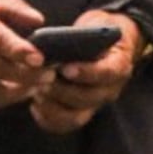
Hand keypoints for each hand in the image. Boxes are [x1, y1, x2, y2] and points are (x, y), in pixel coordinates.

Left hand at [29, 9, 144, 135]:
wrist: (101, 46)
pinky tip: (34, 106)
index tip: (65, 68)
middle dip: (61, 91)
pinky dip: (47, 118)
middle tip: (40, 81)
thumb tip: (52, 44)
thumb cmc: (93, 34)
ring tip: (36, 92)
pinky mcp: (80, 112)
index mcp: (118, 65)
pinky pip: (64, 124)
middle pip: (88, 98)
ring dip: (52, 107)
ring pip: (76, 117)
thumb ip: (79, 37)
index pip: (107, 73)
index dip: (85, 73)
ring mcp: (95, 104)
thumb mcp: (92, 29)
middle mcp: (109, 89)